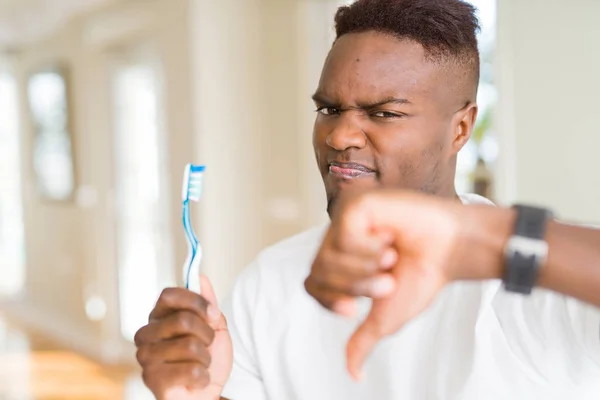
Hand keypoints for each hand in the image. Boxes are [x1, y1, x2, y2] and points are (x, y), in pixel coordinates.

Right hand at [135, 275, 232, 399]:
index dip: (196, 302)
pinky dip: (202, 377)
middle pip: (183, 320)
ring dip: (206, 358)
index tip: (213, 314)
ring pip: (190, 346)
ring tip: (200, 365)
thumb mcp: (215, 326)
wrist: (207, 393)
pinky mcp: (151, 380)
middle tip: (206, 346)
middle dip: (207, 334)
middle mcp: (146, 334)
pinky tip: (195, 381)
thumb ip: (207, 302)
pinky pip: (191, 371)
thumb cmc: (207, 359)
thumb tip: (201, 277)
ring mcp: (145, 357)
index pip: (169, 294)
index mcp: (158, 317)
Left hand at [306, 190, 475, 379]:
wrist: (450, 252)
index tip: (352, 311)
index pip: (312, 285)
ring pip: (328, 256)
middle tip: (388, 283)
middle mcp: (339, 240)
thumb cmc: (421, 277)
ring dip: (365, 269)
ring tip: (392, 259)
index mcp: (342, 262)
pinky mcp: (356, 205)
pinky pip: (344, 235)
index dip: (329, 301)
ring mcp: (346, 220)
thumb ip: (363, 341)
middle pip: (318, 272)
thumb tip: (353, 374)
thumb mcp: (386, 317)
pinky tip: (389, 237)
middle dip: (356, 287)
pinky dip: (370, 247)